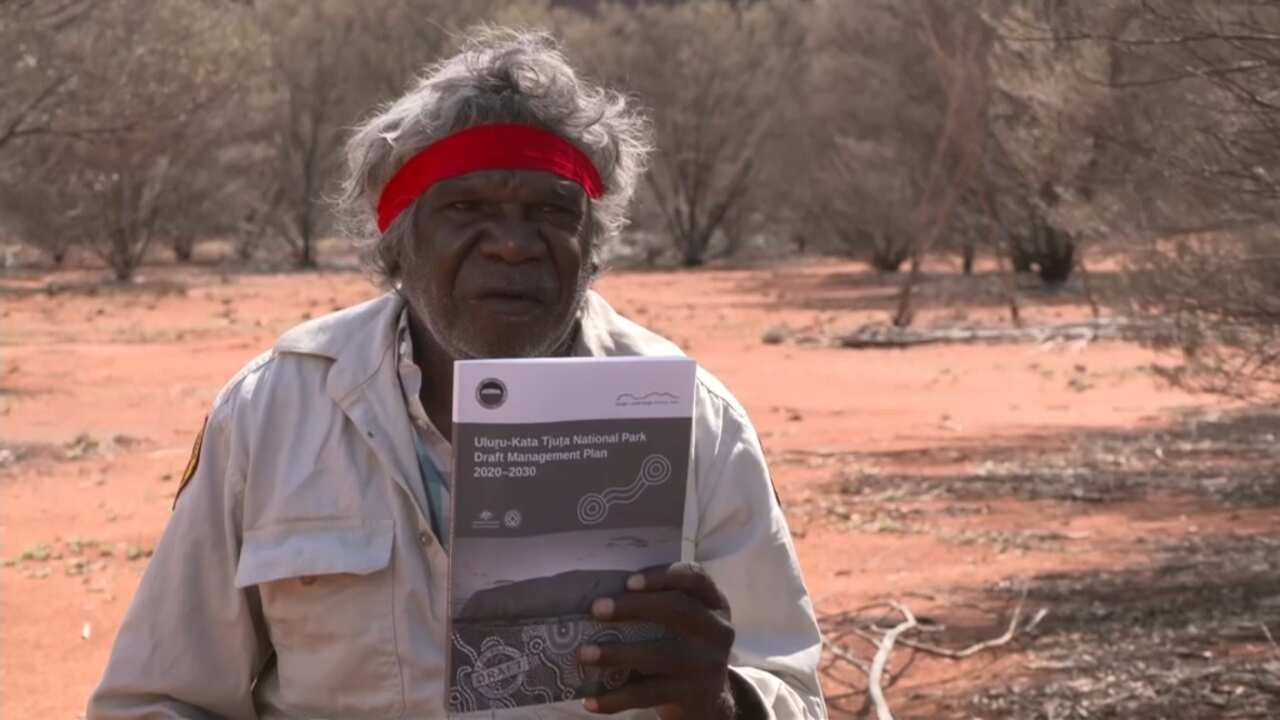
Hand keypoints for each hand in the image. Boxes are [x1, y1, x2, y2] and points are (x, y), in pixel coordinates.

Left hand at [578, 562, 736, 718]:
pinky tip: (591, 700)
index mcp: (713, 603)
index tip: (628, 581)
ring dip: (618, 653)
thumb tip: (597, 598)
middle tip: (596, 609)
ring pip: (661, 655)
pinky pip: (650, 694)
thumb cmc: (681, 647)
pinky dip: (617, 698)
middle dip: (634, 607)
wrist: (710, 701)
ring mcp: (709, 665)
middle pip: (677, 609)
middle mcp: (718, 630)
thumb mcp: (683, 623)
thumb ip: (656, 606)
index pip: (694, 577)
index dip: (662, 576)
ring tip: (584, 654)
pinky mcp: (694, 696)